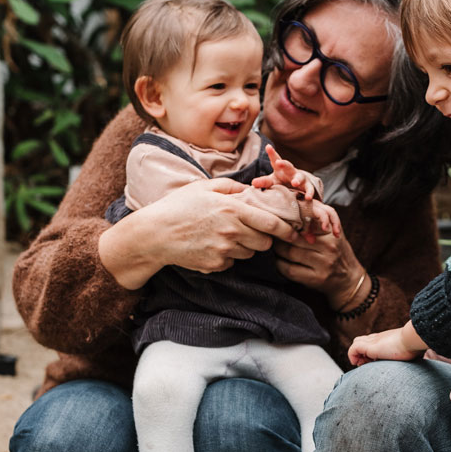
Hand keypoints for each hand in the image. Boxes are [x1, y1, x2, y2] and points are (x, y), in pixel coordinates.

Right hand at [98, 177, 300, 289]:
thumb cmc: (179, 206)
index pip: (273, 223)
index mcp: (234, 209)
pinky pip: (232, 262)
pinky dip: (227, 256)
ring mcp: (225, 250)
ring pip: (250, 254)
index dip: (287, 230)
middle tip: (249, 231)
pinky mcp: (216, 264)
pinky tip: (211, 245)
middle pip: (265, 243)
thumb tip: (251, 189)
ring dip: (245, 247)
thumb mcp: (206, 187)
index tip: (294, 232)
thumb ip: (232, 188)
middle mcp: (233, 231)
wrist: (156, 233)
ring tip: (224, 236)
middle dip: (263, 238)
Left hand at [251, 146, 332, 235]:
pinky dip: (309, 193)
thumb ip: (263, 181)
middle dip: (284, 164)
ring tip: (294, 183)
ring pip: (300, 176)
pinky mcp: (306, 186)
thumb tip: (252, 183)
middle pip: (288, 165)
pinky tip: (308, 197)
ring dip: (297, 179)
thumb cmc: (281, 181)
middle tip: (279, 163)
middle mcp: (290, 171)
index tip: (268, 147)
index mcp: (280, 168)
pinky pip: (309, 189)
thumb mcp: (272, 181)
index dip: (272, 153)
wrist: (296, 186)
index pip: (275, 159)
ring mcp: (299, 177)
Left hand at [272, 225, 364, 306]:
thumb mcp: (332, 232)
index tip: (280, 221)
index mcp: (331, 232)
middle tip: (273, 233)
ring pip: (289, 252)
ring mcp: (323, 264)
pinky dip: (279, 264)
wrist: (349, 278)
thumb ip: (316, 221)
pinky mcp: (315, 279)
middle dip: (280, 235)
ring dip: (277, 249)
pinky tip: (280, 261)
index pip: (304, 221)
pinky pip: (289, 269)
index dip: (288, 221)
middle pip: (294, 237)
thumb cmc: (336, 251)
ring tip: (276, 246)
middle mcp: (329, 247)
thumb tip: (291, 210)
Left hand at [348, 325, 424, 365]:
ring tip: (362, 364)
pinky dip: (352, 356)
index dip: (369, 352)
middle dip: (361, 352)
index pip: (372, 341)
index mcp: (387, 339)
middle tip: (366, 363)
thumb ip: (408, 353)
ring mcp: (374, 341)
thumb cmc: (414, 346)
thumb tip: (418, 358)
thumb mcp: (410, 350)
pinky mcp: (370, 347)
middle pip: (362, 340)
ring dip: (356, 355)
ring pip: (356, 343)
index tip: (373, 362)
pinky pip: (353, 349)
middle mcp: (378, 338)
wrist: (413, 339)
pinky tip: (358, 363)